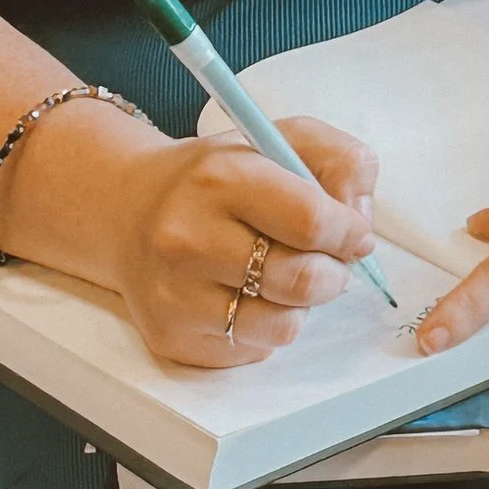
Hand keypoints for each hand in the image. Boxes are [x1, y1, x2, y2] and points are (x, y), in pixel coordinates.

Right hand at [105, 115, 378, 368]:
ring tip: (281, 277)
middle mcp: (188, 237)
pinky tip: (243, 295)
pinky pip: (253, 348)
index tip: (353, 233)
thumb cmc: (214, 178)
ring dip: (299, 305)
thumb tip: (361, 219)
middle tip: (324, 261)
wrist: (127, 211)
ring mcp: (175, 293)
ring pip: (283, 325)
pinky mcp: (172, 336)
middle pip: (303, 280)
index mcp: (219, 178)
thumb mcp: (278, 140)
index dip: (348, 232)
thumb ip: (340, 160)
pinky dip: (264, 326)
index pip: (312, 220)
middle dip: (333, 273)